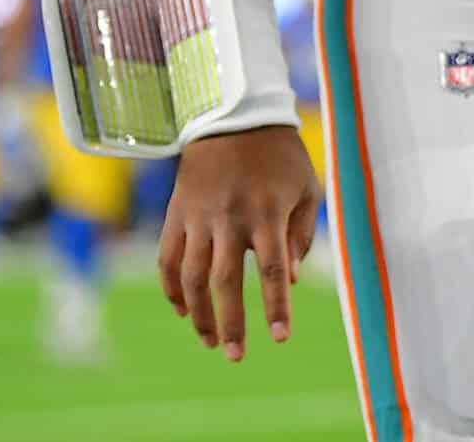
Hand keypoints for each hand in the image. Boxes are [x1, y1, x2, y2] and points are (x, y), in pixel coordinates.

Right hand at [158, 124, 320, 362]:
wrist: (234, 117)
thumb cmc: (281, 155)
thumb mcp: (306, 188)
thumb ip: (300, 235)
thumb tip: (291, 280)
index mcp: (267, 212)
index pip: (271, 271)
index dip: (275, 308)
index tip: (280, 339)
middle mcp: (230, 218)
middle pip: (226, 283)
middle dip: (231, 324)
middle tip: (237, 356)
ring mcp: (198, 217)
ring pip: (191, 277)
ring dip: (199, 315)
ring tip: (211, 342)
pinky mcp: (176, 214)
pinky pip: (168, 260)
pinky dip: (172, 289)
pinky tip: (184, 311)